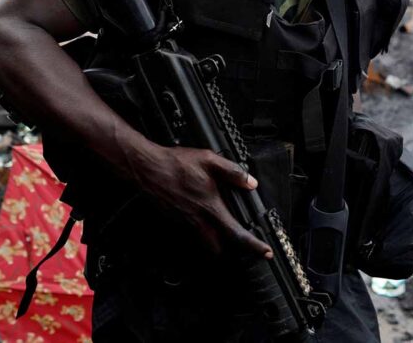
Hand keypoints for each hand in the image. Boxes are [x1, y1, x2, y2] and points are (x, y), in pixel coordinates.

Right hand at [130, 144, 273, 258]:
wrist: (147, 169)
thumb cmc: (175, 164)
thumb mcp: (209, 160)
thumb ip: (232, 172)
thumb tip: (250, 183)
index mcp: (210, 207)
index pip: (236, 234)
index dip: (253, 246)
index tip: (265, 252)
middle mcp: (198, 220)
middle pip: (219, 249)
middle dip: (233, 252)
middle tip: (244, 245)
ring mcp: (185, 223)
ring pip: (205, 244)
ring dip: (217, 245)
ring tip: (227, 235)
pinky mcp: (176, 221)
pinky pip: (193, 235)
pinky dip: (203, 235)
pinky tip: (206, 221)